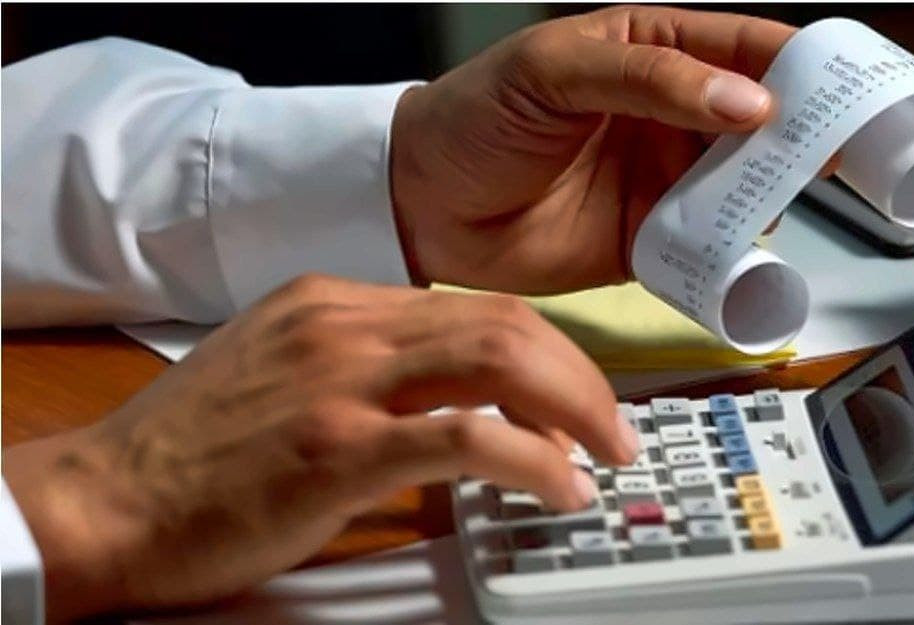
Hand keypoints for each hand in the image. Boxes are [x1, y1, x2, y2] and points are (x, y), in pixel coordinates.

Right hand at [3, 274, 638, 620]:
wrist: (106, 501)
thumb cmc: (191, 453)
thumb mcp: (283, 374)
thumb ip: (368, 370)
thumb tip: (456, 400)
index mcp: (334, 303)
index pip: (474, 308)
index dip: (546, 352)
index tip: (576, 392)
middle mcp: (344, 325)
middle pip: (504, 323)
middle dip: (579, 376)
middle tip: (615, 426)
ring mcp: (341, 380)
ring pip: (499, 360)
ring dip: (574, 408)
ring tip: (604, 452)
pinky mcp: (337, 447)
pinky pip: (467, 437)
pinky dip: (533, 461)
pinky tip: (558, 488)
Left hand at [390, 5, 834, 292]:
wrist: (421, 205)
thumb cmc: (475, 117)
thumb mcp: (553, 71)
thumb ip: (648, 79)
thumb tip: (748, 101)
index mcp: (655, 55)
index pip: (747, 50)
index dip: (802, 68)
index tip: (847, 92)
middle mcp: (672, 118)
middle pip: (764, 125)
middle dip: (803, 140)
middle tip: (839, 160)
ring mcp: (664, 183)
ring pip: (745, 190)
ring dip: (769, 199)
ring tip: (780, 207)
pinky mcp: (650, 243)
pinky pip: (708, 249)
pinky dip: (731, 257)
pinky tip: (744, 258)